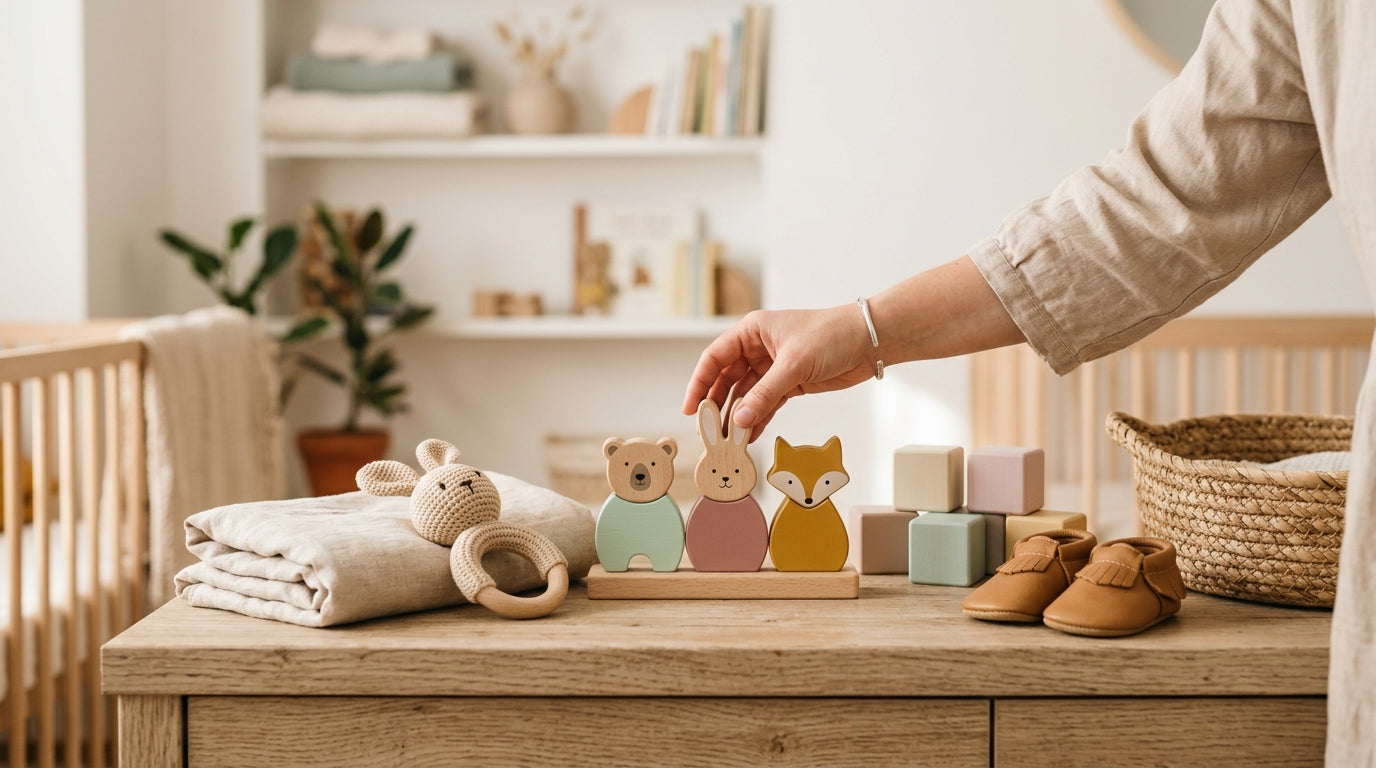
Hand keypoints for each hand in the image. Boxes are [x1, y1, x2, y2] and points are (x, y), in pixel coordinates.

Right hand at [681, 305, 875, 438]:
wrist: (869, 341)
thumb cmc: (832, 335)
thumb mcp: (794, 364)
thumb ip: (765, 394)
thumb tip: (739, 420)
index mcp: (752, 331)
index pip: (715, 358)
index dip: (700, 383)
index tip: (691, 408)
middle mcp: (759, 348)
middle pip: (727, 379)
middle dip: (717, 405)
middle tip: (707, 430)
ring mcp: (773, 367)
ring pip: (746, 395)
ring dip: (737, 416)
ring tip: (727, 440)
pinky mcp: (790, 383)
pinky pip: (766, 404)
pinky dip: (757, 419)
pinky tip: (748, 436)